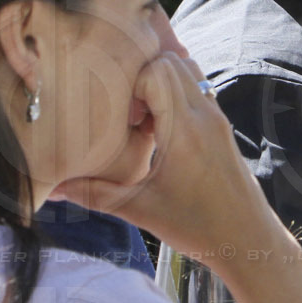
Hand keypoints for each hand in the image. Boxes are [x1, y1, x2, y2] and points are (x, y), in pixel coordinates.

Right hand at [56, 55, 281, 267]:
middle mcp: (204, 115)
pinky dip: (176, 95)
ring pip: (188, 70)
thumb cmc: (197, 227)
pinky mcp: (222, 126)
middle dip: (143, 77)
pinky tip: (161, 130)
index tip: (125, 120)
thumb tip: (53, 188)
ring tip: (144, 119)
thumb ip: (93, 194)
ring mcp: (217, 118)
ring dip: (161, 83)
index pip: (157, 72)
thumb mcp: (139, 210)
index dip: (132, 87)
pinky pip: (198, 88)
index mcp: (184, 130)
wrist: (248, 241)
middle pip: (172, 61)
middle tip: (130, 115)